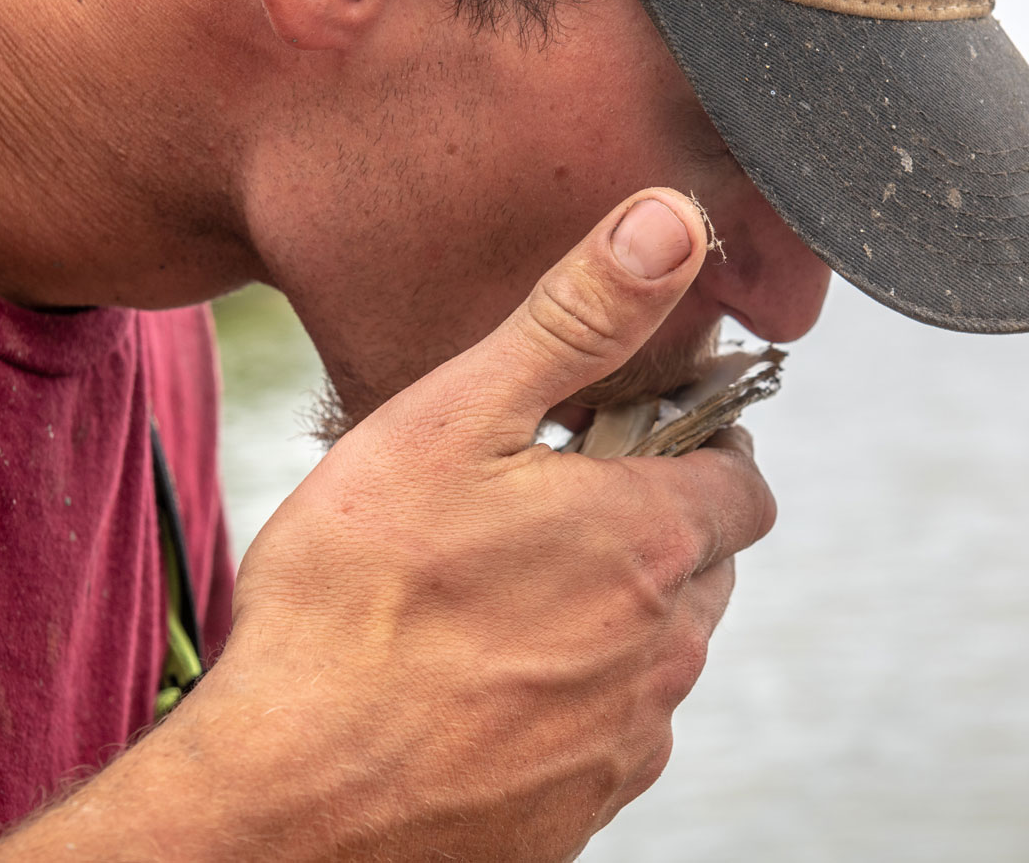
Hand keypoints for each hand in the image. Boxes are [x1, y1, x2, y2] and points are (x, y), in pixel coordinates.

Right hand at [0, 189, 775, 861]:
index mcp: (649, 540)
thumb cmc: (348, 604)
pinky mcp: (583, 809)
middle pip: (705, 564)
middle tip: (544, 509)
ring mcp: (627, 738)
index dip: (696, 447)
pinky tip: (480, 680)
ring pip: (661, 651)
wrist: (285, 803)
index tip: (626, 439)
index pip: (743, 480)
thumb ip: (575, 320)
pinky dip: (573, 698)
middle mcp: (665, 647)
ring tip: (499, 596)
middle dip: (651, 526)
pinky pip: (612, 732)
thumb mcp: (452, 422)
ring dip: (613, 614)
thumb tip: (671, 225)